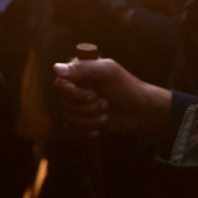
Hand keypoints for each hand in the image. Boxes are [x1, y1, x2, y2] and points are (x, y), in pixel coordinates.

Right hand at [52, 57, 171, 137]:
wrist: (142, 111)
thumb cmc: (127, 87)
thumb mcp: (107, 72)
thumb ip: (82, 68)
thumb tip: (55, 68)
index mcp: (80, 73)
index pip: (60, 84)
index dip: (73, 93)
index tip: (93, 95)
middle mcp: (76, 88)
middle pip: (63, 102)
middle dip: (86, 107)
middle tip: (105, 103)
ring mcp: (79, 105)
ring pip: (68, 118)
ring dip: (90, 119)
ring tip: (106, 114)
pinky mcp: (84, 121)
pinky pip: (73, 129)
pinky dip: (88, 129)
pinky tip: (101, 125)